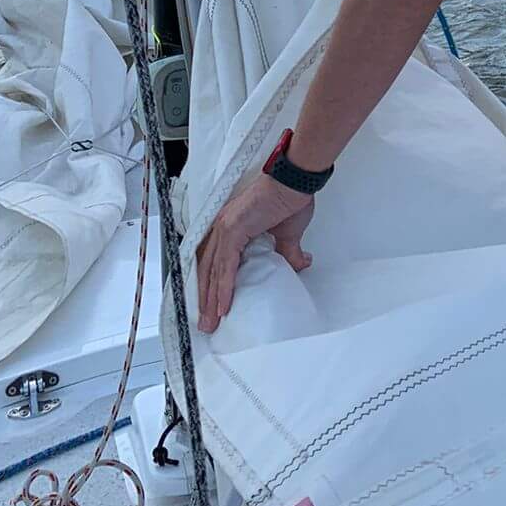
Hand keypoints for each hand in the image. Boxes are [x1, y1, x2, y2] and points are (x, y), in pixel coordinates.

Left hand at [196, 175, 314, 333]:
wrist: (296, 180)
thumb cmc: (290, 199)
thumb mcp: (287, 235)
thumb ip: (287, 252)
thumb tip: (299, 264)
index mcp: (231, 228)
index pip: (214, 262)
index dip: (212, 286)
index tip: (212, 308)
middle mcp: (222, 228)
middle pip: (207, 270)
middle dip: (206, 300)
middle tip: (208, 324)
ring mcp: (225, 228)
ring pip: (212, 271)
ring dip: (211, 299)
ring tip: (212, 322)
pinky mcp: (233, 230)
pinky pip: (225, 266)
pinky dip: (223, 288)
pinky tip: (222, 306)